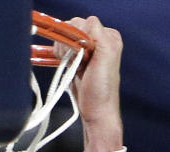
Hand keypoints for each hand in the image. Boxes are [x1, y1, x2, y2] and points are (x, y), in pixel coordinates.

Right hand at [63, 16, 124, 151]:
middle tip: (76, 61)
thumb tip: (88, 22)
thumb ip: (99, 35)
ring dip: (64, 51)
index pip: (85, 23)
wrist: (95, 111)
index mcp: (109, 37)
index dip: (78, 36)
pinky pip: (62, 47)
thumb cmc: (102, 89)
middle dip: (69, 44)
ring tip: (73, 65)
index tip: (82, 53)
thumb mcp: (106, 57)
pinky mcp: (76, 59)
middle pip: (72, 27)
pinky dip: (60, 55)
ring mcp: (86, 50)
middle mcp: (99, 40)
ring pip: (65, 37)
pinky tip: (69, 67)